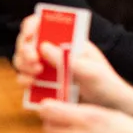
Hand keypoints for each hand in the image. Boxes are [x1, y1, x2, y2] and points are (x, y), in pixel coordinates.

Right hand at [14, 17, 130, 110]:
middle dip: (25, 49)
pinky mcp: (43, 84)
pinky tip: (30, 85)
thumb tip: (43, 46)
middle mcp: (55, 51)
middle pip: (28, 41)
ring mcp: (48, 67)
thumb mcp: (90, 71)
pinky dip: (23, 79)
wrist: (110, 108)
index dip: (32, 25)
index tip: (30, 36)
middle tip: (33, 61)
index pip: (44, 24)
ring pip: (23, 59)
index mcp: (68, 40)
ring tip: (35, 74)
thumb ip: (67, 59)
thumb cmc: (106, 84)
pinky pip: (25, 78)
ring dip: (22, 65)